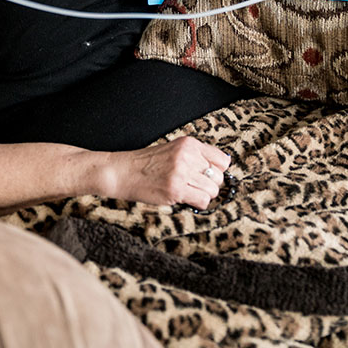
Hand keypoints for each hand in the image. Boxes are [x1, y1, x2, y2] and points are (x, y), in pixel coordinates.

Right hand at [102, 135, 230, 208]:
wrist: (124, 172)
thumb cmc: (148, 163)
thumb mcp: (174, 150)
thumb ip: (195, 156)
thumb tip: (221, 169)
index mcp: (189, 144)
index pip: (222, 160)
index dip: (217, 171)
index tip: (207, 176)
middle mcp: (187, 155)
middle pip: (219, 177)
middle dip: (209, 185)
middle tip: (194, 186)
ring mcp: (182, 172)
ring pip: (212, 190)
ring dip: (203, 195)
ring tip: (188, 192)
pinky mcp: (176, 189)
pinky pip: (202, 201)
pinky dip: (197, 203)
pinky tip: (184, 198)